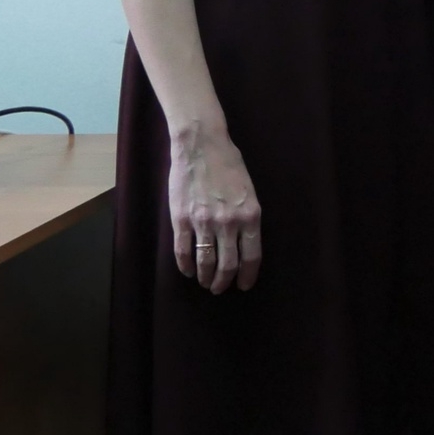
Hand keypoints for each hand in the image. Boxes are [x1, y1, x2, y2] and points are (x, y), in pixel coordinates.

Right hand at [166, 126, 261, 292]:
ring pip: (205, 262)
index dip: (248, 275)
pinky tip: (188, 271)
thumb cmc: (229, 164)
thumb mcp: (249, 191)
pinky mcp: (181, 219)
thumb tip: (245, 242)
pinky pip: (183, 251)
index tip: (244, 285)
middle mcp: (229, 222)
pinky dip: (186, 266)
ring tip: (206, 283)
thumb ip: (247, 217)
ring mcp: (203, 222)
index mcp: (250, 215)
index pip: (252, 256)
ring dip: (206, 277)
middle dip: (225, 282)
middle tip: (221, 289)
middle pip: (228, 264)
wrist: (201, 146)